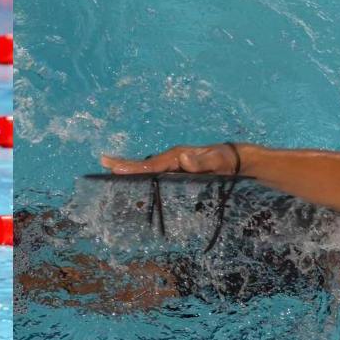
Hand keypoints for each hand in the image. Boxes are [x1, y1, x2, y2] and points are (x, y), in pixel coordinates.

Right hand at [100, 143, 239, 174]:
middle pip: (145, 164)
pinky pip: (157, 176)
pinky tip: (136, 182)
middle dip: (125, 165)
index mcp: (177, 157)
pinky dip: (143, 177)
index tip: (115, 169)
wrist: (236, 160)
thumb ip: (202, 163)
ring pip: (149, 170)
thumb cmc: (227, 161)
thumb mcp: (218, 163)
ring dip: (131, 171)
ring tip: (112, 171)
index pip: (151, 165)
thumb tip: (184, 159)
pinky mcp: (178, 172)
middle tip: (103, 162)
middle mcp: (172, 160)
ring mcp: (174, 166)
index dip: (133, 168)